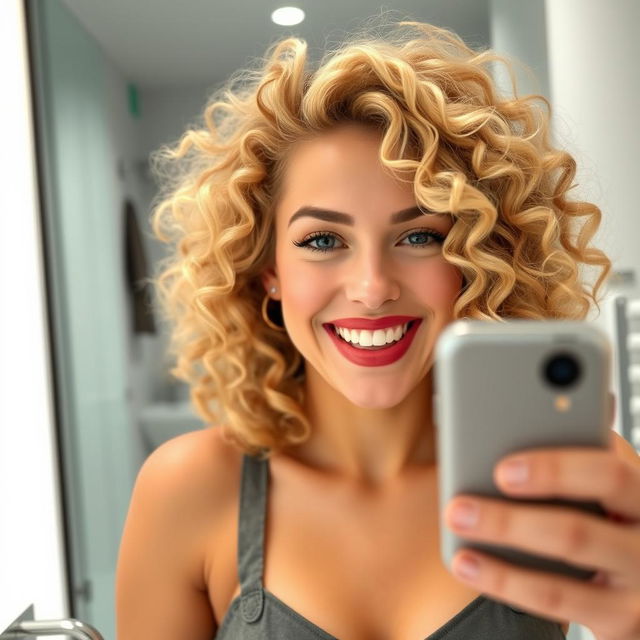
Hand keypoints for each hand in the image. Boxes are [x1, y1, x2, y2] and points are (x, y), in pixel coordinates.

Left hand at [444, 428, 639, 639]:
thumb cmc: (610, 512)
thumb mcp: (605, 479)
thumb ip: (580, 444)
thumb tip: (545, 403)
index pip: (610, 472)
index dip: (556, 471)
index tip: (501, 469)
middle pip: (579, 531)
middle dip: (511, 520)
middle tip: (459, 508)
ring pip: (563, 564)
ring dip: (501, 541)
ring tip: (456, 524)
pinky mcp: (624, 620)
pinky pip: (556, 600)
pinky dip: (504, 580)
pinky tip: (466, 564)